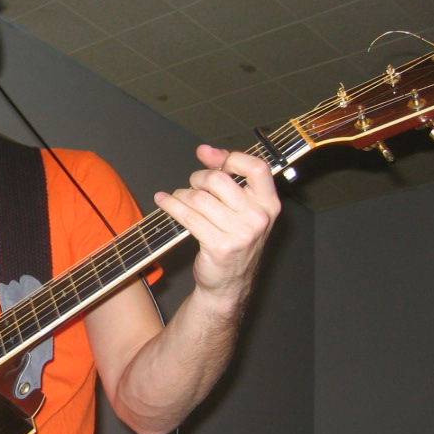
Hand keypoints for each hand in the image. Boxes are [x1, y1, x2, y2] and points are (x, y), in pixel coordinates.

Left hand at [154, 145, 279, 307]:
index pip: (256, 168)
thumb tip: (206, 151)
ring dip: (182, 195)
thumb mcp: (243, 211)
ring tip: (177, 198)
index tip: (209, 155)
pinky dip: (171, 206)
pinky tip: (164, 201)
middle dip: (198, 178)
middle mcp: (258, 217)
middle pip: (220, 180)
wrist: (229, 283)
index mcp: (269, 204)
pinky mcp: (219, 246)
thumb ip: (231, 181)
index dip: (230, 157)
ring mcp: (240, 233)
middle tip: (192, 186)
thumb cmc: (234, 241)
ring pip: (199, 199)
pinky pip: (188, 217)